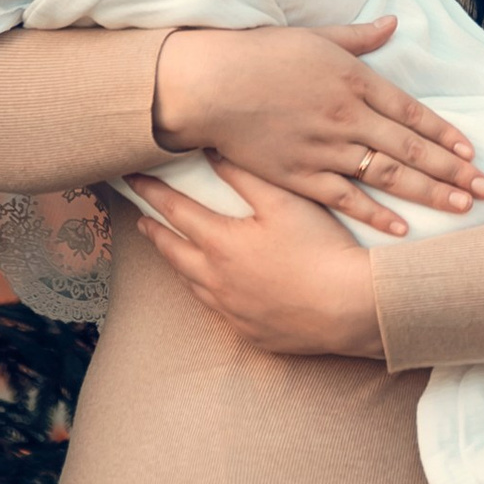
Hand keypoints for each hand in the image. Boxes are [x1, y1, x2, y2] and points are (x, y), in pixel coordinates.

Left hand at [130, 164, 388, 357]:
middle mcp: (217, 281)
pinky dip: (208, 293)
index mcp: (220, 244)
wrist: (350, 307)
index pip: (176, 211)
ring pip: (193, 285)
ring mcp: (232, 312)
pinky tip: (215, 289)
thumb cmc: (320, 248)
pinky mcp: (251, 333)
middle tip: (142, 221)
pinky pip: (219, 311)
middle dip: (156, 233)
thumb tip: (211, 150)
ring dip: (179, 264)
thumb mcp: (283, 200)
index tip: (132, 179)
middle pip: (174, 253)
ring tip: (173, 252)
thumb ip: (244, 174)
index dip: (152, 193)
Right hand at [150, 20, 483, 233]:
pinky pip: (345, 198)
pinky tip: (400, 229)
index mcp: (354, 80)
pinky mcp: (299, 175)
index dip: (445, 134)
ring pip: (386, 175)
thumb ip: (359, 37)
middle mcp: (347, 116)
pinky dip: (375, 213)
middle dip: (451, 169)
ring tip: (460, 208)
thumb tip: (393, 22)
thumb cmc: (261, 54)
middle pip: (409, 147)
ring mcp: (325, 149)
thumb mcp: (316, 37)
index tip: (471, 152)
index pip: (412, 112)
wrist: (211, 84)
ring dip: (427, 193)